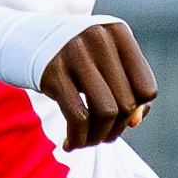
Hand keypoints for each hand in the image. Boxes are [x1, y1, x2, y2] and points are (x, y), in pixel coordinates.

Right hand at [38, 19, 154, 149]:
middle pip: (125, 103)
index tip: (120, 118)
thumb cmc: (80, 58)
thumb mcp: (109, 65)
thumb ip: (130, 91)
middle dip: (116, 129)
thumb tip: (135, 121)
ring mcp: (75, 53)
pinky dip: (78, 138)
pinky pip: (77, 116)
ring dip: (99, 136)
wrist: (31, 41)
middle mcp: (99, 38)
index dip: (136, 110)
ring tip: (89, 141)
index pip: (146, 89)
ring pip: (105, 111)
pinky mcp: (53, 72)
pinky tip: (71, 143)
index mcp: (119, 33)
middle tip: (103, 136)